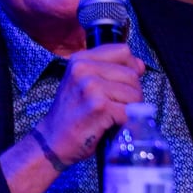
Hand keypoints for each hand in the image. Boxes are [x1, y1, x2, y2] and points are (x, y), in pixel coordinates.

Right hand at [37, 43, 144, 164]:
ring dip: (131, 110)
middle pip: (131, 75)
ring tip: (114, 117)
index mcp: (80, 59)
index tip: (125, 84)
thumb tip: (140, 66)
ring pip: (134, 94)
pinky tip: (112, 126)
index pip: (123, 51)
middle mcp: (84, 69)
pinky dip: (126, 123)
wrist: (52, 141)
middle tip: (118, 107)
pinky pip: (129, 112)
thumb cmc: (72, 114)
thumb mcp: (84, 83)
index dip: (131, 68)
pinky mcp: (99, 107)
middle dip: (133, 94)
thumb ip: (110, 70)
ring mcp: (91, 87)